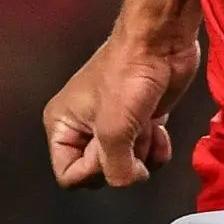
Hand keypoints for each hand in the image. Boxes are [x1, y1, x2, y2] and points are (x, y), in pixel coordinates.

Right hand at [44, 28, 200, 188]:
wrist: (162, 42)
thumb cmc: (129, 75)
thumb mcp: (114, 128)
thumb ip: (115, 166)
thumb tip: (126, 181)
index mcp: (62, 127)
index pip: (69, 175)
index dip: (93, 171)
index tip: (110, 146)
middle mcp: (84, 129)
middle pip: (100, 172)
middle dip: (122, 158)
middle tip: (130, 131)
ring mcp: (115, 126)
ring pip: (128, 165)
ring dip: (142, 151)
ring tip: (145, 123)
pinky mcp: (142, 122)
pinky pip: (147, 155)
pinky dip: (157, 148)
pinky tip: (160, 127)